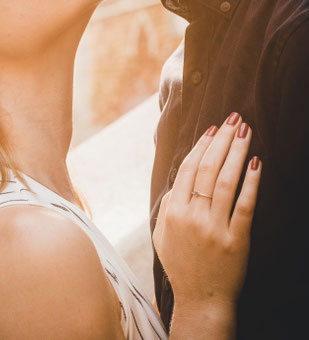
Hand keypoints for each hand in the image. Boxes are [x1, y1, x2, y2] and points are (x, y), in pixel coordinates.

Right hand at [153, 114, 260, 309]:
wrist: (201, 300)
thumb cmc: (181, 264)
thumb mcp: (162, 234)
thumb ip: (167, 204)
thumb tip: (178, 178)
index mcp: (173, 211)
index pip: (187, 168)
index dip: (201, 144)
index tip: (213, 128)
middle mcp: (192, 217)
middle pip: (207, 168)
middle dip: (222, 139)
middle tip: (233, 119)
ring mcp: (214, 228)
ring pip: (225, 181)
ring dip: (237, 152)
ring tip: (246, 132)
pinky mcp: (236, 240)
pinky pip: (245, 205)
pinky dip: (252, 182)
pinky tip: (257, 164)